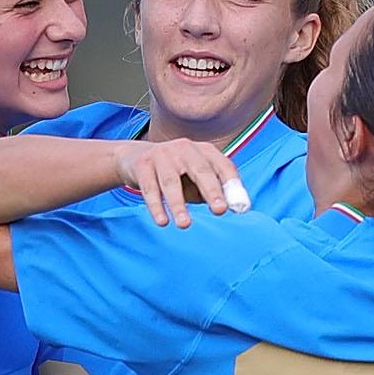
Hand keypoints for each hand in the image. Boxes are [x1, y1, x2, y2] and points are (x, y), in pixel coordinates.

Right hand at [115, 139, 251, 227]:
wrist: (134, 158)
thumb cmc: (174, 173)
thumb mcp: (195, 180)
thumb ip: (213, 192)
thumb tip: (233, 208)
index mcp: (203, 151)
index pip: (223, 165)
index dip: (232, 184)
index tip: (239, 206)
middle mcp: (185, 148)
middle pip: (201, 170)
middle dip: (211, 191)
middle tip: (220, 211)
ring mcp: (162, 154)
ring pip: (172, 182)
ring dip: (178, 205)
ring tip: (185, 225)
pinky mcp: (143, 165)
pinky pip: (150, 189)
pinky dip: (156, 206)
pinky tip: (162, 221)